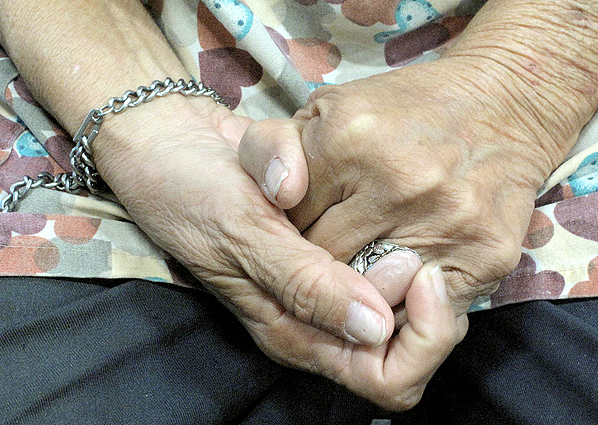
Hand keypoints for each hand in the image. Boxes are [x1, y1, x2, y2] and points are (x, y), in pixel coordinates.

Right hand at [89, 96, 465, 408]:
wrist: (172, 143)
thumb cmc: (191, 189)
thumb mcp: (242, 234)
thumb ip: (304, 284)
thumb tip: (375, 328)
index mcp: (293, 331)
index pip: (386, 376)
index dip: (418, 338)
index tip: (414, 270)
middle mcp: (315, 316)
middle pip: (407, 344)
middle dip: (425, 304)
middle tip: (410, 245)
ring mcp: (326, 281)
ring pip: (407, 303)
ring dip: (417, 268)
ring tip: (403, 222)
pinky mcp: (333, 243)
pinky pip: (389, 258)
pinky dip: (404, 238)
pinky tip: (394, 206)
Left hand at [239, 58, 556, 318]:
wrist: (502, 104)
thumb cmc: (402, 109)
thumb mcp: (325, 108)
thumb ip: (271, 148)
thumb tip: (273, 199)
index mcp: (347, 142)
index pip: (288, 225)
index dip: (284, 238)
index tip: (294, 237)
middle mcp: (398, 185)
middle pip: (325, 265)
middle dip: (315, 269)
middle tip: (322, 263)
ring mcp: (446, 223)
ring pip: (371, 299)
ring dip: (359, 296)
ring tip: (359, 277)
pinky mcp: (485, 256)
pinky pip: (425, 313)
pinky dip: (405, 309)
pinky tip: (398, 287)